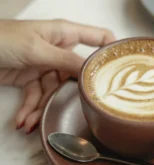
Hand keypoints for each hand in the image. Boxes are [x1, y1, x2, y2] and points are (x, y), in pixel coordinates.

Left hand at [0, 19, 114, 132]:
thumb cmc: (3, 39)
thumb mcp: (38, 50)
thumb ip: (67, 61)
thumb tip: (92, 73)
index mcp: (65, 34)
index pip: (99, 37)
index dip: (112, 51)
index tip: (123, 70)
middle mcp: (60, 49)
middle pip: (78, 73)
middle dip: (73, 93)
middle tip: (79, 110)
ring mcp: (46, 65)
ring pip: (55, 90)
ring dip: (43, 108)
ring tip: (31, 122)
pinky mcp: (32, 78)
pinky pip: (38, 96)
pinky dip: (30, 110)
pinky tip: (24, 121)